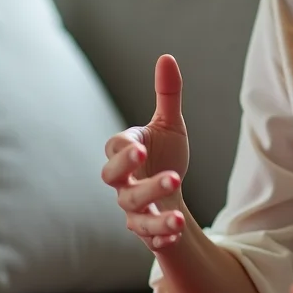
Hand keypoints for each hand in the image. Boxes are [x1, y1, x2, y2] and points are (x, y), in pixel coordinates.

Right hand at [101, 54, 191, 250]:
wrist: (169, 194)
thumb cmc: (163, 154)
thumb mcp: (170, 124)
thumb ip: (167, 94)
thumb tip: (167, 57)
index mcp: (126, 150)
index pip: (114, 147)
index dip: (124, 150)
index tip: (141, 148)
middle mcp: (123, 180)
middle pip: (115, 182)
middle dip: (137, 180)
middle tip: (170, 178)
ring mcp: (131, 206)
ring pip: (133, 213)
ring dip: (155, 215)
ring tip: (178, 218)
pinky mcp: (144, 227)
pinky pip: (147, 235)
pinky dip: (160, 235)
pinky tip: (176, 232)